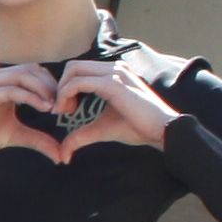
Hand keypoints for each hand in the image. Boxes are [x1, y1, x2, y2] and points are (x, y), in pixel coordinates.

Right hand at [0, 64, 64, 165]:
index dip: (53, 85)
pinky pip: (12, 89)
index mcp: (4, 81)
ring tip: (54, 107)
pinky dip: (31, 97)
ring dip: (43, 89)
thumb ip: (38, 140)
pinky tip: (43, 107)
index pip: (36, 72)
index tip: (66, 105)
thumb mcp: (16, 135)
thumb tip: (61, 155)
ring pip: (24, 75)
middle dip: (52, 86)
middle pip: (33, 69)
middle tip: (64, 106)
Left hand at [54, 54, 175, 152]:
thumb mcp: (101, 129)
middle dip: (59, 86)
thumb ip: (80, 136)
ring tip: (65, 111)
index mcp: (113, 73)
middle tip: (62, 110)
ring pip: (73, 70)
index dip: (65, 87)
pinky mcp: (113, 83)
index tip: (65, 109)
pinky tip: (69, 111)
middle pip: (73, 66)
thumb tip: (63, 155)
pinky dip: (66, 94)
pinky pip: (79, 82)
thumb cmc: (136, 128)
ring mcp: (114, 73)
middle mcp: (113, 68)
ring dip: (61, 90)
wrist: (162, 130)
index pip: (79, 70)